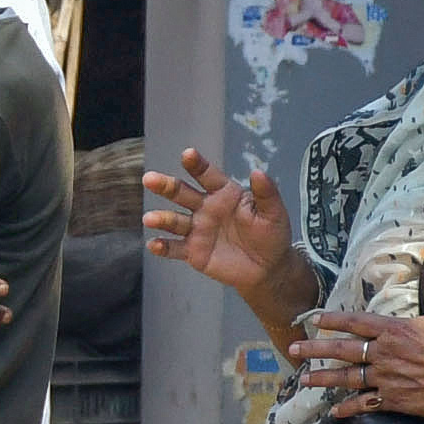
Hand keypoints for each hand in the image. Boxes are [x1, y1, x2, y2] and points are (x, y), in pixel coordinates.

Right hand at [143, 147, 292, 297]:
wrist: (268, 268)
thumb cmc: (272, 235)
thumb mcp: (274, 213)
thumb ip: (266, 193)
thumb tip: (258, 172)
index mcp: (224, 193)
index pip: (208, 175)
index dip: (197, 165)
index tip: (187, 155)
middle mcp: (206, 208)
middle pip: (182, 193)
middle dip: (166, 186)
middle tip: (150, 179)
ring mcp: (197, 230)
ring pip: (174, 221)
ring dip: (160, 219)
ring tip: (149, 219)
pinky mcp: (193, 252)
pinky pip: (175, 248)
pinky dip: (163, 246)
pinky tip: (154, 244)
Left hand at [287, 308, 423, 419]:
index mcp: (394, 330)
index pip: (355, 322)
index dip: (333, 320)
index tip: (314, 320)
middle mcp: (383, 353)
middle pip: (341, 350)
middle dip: (314, 350)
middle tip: (291, 350)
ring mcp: (385, 377)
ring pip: (346, 378)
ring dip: (323, 379)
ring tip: (304, 380)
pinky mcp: (392, 399)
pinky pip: (364, 404)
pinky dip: (348, 409)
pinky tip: (334, 411)